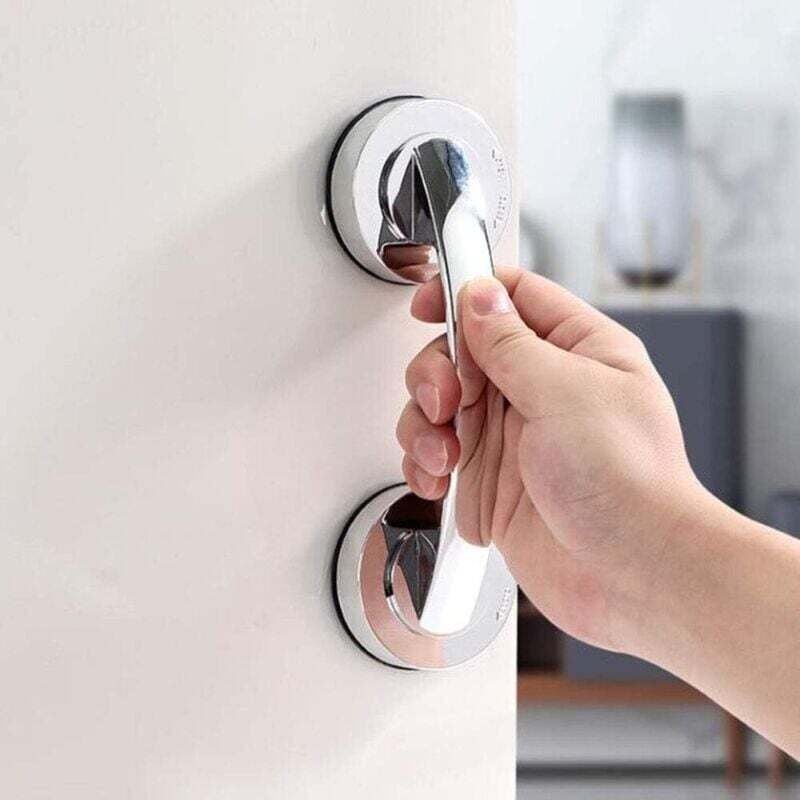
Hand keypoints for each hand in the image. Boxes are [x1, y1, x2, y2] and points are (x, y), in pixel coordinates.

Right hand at [396, 267, 704, 652]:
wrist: (633, 578)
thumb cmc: (630, 486)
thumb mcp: (566, 394)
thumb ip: (510, 342)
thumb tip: (478, 294)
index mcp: (576, 350)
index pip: (512, 296)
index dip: (465, 291)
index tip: (427, 305)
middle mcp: (540, 388)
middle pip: (461, 350)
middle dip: (437, 373)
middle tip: (446, 400)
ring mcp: (511, 436)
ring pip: (439, 404)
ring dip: (424, 424)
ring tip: (444, 455)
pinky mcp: (488, 480)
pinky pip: (435, 455)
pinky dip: (423, 465)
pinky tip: (437, 481)